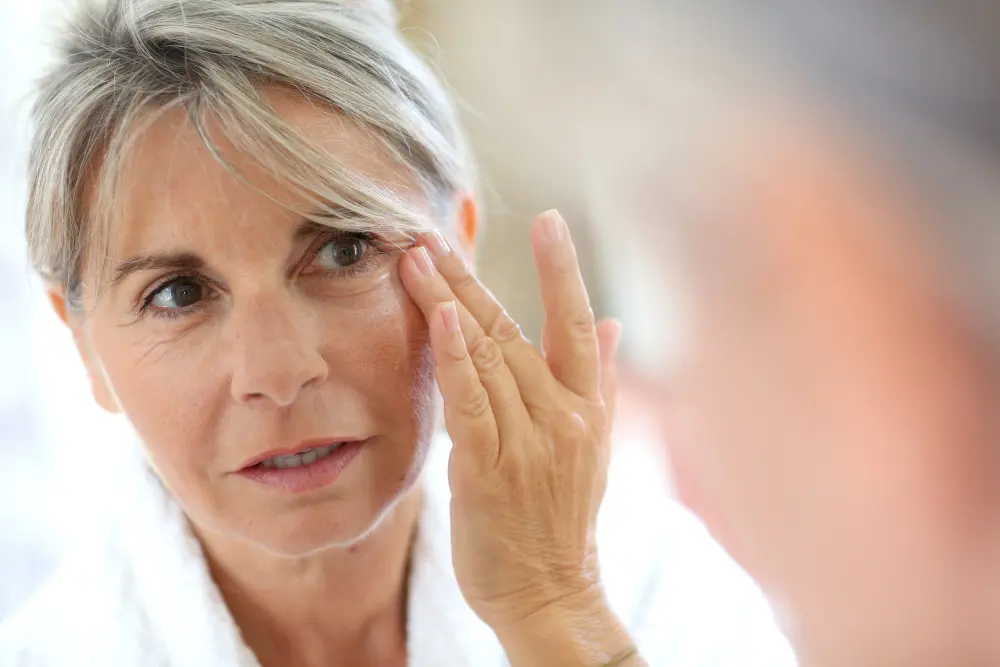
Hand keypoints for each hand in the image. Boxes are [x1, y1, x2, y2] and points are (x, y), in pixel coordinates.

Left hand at [399, 210, 640, 665]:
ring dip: (449, 302)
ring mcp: (527, 441)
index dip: (563, 269)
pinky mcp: (489, 468)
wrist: (551, 593)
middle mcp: (561, 416)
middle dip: (471, 277)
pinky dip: (456, 358)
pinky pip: (472, 403)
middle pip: (513, 330)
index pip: (575, 323)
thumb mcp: (594, 447)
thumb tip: (612, 323)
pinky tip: (440, 318)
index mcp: (586, 407)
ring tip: (417, 259)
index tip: (550, 219)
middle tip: (434, 234)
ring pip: (486, 356)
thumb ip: (598, 380)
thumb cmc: (563, 520)